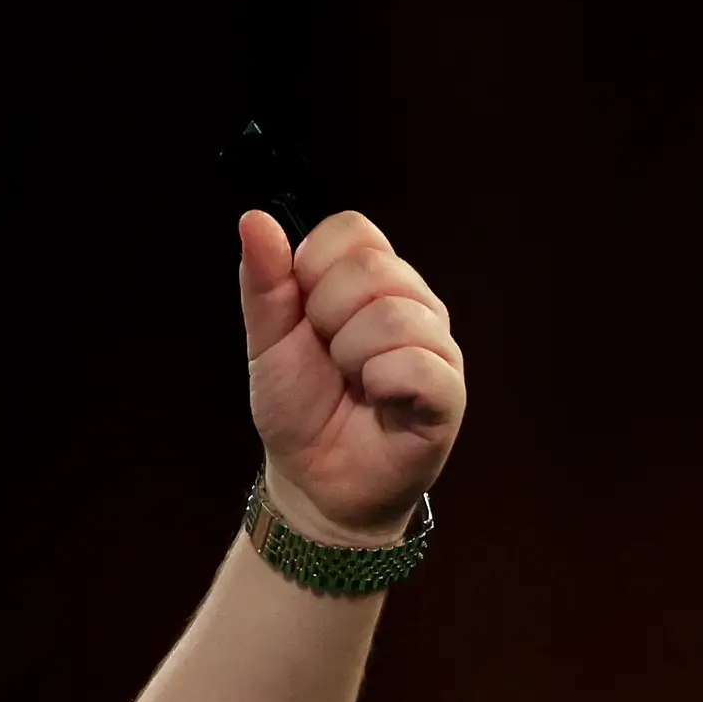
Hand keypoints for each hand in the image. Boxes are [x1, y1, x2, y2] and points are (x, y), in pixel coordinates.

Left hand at [239, 211, 465, 544]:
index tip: (305, 317)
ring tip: (353, 384)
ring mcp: (436, 345)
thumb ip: (264, 283)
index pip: (352, 230)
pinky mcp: (448, 391)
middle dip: (327, 319)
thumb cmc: (301, 408)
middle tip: (329, 358)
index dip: (313, 270)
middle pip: (372, 268)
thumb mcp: (268, 342)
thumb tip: (253, 219)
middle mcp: (412, 303)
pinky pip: (417, 363)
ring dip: (351, 357)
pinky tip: (377, 400)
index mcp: (372, 282)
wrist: (313, 482)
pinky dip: (382, 383)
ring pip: (393, 315)